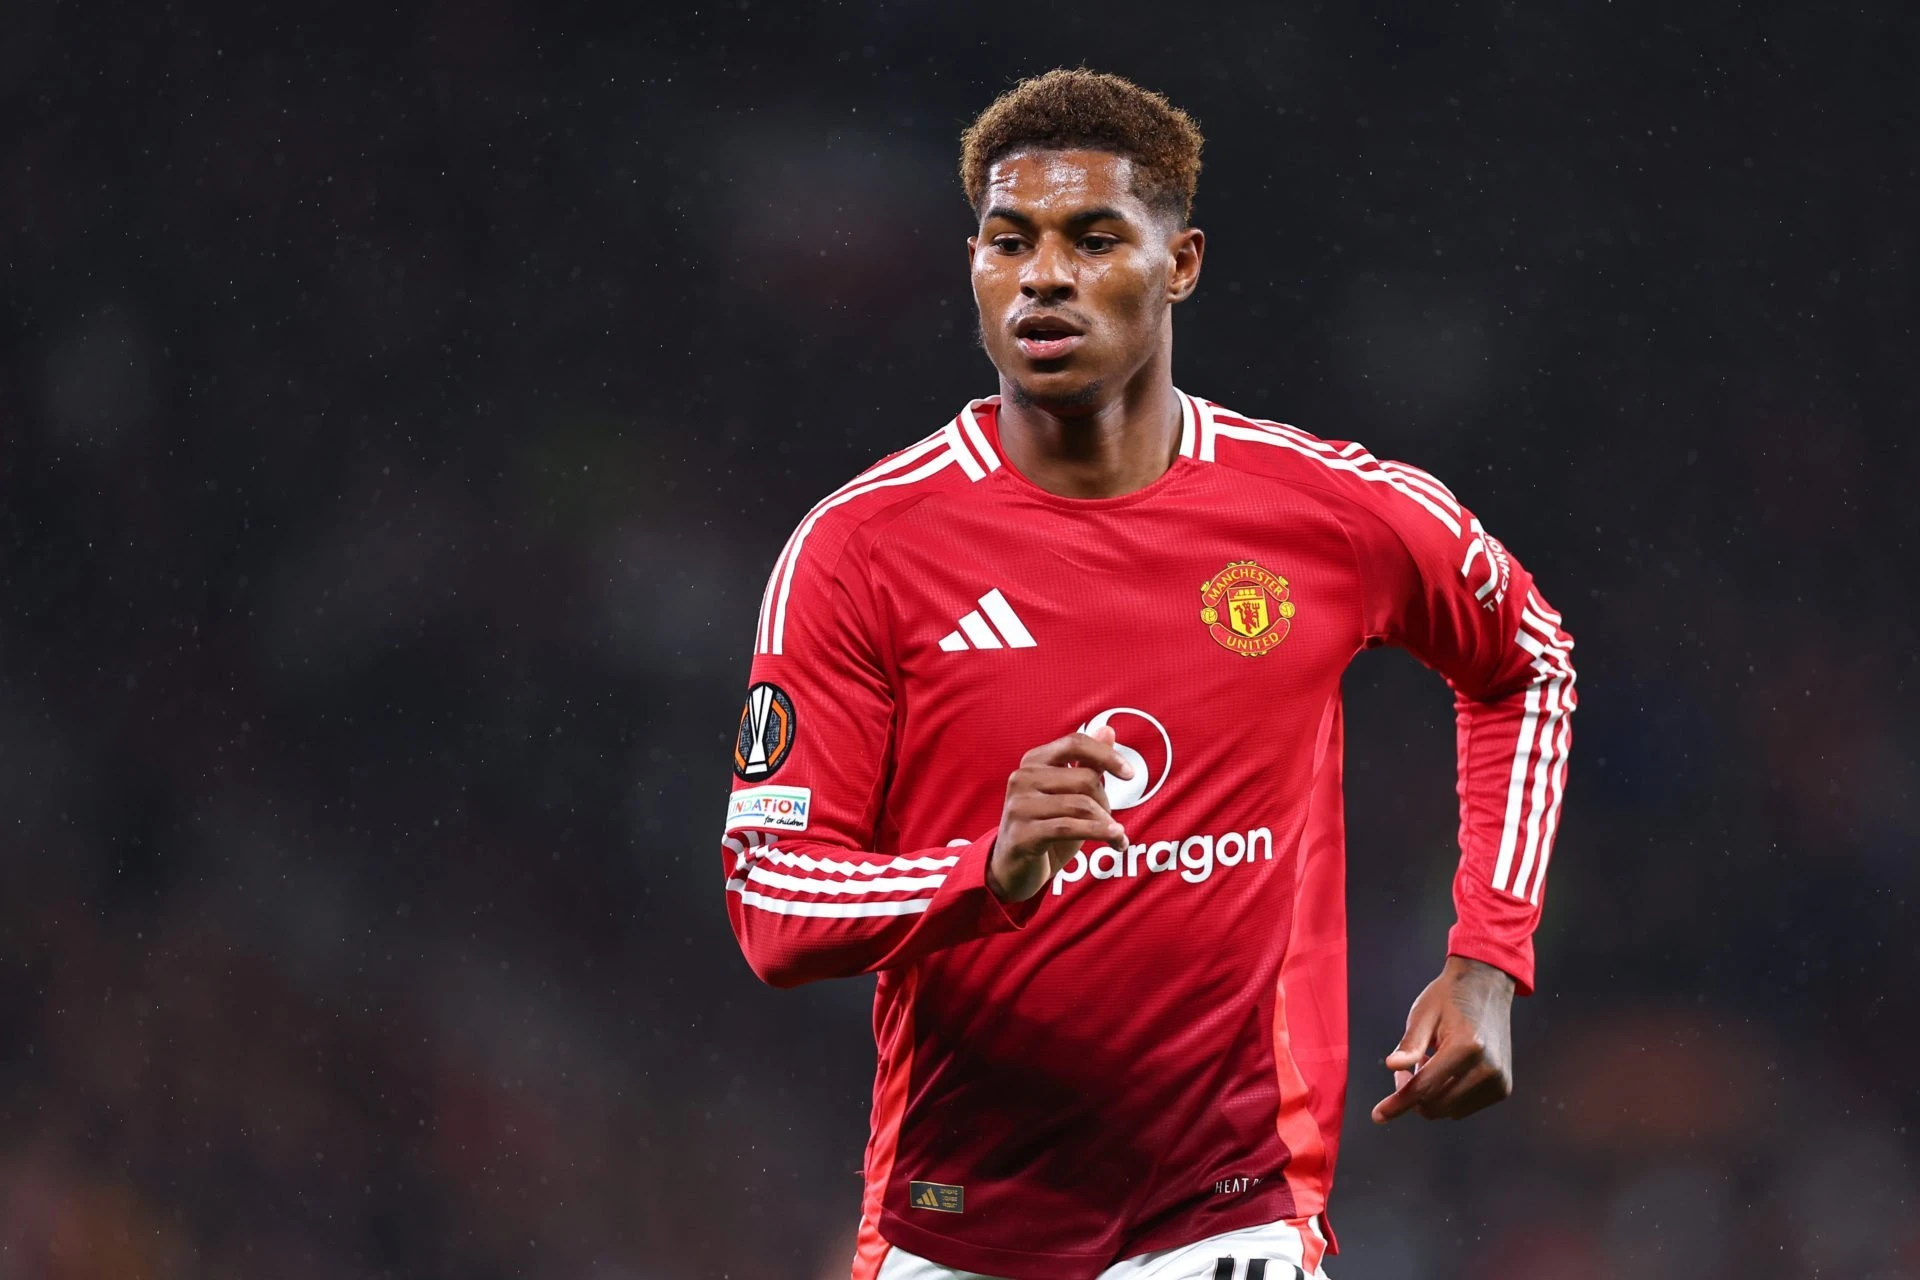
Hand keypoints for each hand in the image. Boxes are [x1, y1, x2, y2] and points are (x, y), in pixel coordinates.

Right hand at [987, 726, 1132, 902]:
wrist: (1013, 869)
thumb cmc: (1046, 827)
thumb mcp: (1070, 794)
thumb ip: (1088, 763)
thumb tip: (1108, 730)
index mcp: (1034, 761)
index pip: (1075, 743)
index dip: (1107, 756)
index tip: (1130, 774)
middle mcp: (1022, 778)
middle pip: (1085, 779)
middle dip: (1106, 802)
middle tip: (1111, 821)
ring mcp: (1019, 806)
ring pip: (1081, 805)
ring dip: (1108, 824)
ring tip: (1118, 837)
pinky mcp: (1023, 834)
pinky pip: (1070, 827)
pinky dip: (1101, 834)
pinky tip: (1116, 841)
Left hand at [1371, 955, 1514, 1122]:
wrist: (1486, 986)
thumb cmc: (1449, 997)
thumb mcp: (1422, 1014)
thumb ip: (1409, 1045)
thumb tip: (1392, 1067)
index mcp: (1466, 1046)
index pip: (1425, 1087)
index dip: (1398, 1102)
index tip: (1377, 1115)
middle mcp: (1487, 1068)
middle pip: (1436, 1105)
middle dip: (1412, 1095)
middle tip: (1404, 1070)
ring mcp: (1499, 1080)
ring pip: (1449, 1110)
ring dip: (1431, 1095)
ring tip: (1430, 1062)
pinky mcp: (1502, 1088)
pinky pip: (1464, 1107)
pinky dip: (1448, 1096)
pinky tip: (1446, 1070)